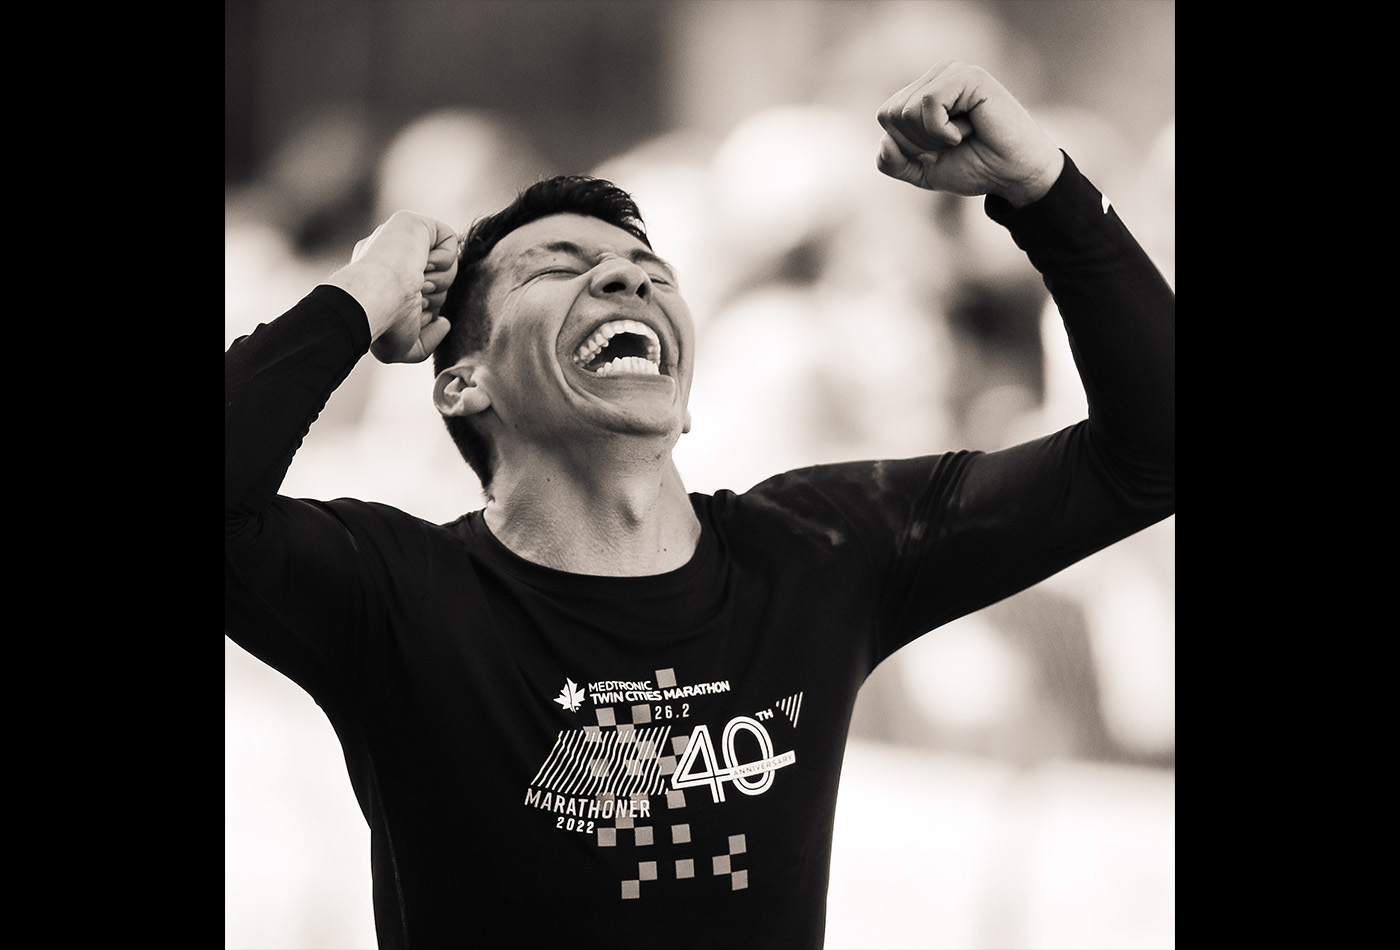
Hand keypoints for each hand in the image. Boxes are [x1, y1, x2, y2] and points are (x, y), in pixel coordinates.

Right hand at [328, 211, 459, 363]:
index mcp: (381, 280)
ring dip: (439, 283)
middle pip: (436, 282)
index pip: (419, 295)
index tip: (406, 313)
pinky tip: (422, 265)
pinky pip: (449, 239)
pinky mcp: (411, 221)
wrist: (376, 297)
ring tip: (417, 283)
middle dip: (432, 297)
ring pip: (445, 265)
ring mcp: (398, 238)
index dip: (423, 310)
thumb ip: (427, 342)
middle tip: (412, 298)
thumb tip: (444, 323)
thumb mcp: (404, 348)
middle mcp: (389, 256)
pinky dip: (444, 260)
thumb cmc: (384, 324)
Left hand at [876, 61, 1063, 207]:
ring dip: (931, 138)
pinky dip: (942, 130)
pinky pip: (928, 104)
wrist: (1013, 175)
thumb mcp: (922, 171)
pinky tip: (968, 129)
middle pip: (891, 114)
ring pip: (906, 111)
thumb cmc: (975, 166)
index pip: (886, 116)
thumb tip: (884, 142)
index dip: (905, 146)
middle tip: (950, 145)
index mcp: (924, 92)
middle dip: (916, 144)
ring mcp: (952, 73)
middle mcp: (936, 76)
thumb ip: (893, 162)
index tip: (938, 151)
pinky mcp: (968, 76)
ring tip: (961, 136)